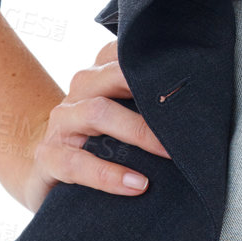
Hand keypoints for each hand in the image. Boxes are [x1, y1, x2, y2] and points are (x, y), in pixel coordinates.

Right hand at [15, 39, 172, 214]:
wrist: (42, 170)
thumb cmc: (95, 140)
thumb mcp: (119, 117)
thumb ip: (145, 104)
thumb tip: (199, 105)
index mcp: (98, 75)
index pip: (125, 56)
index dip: (154, 62)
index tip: (188, 73)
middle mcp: (79, 91)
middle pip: (114, 76)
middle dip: (151, 93)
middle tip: (186, 114)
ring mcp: (62, 122)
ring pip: (98, 112)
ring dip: (136, 131)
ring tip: (168, 152)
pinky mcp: (48, 157)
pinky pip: (77, 163)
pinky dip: (109, 174)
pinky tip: (137, 184)